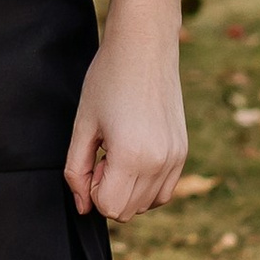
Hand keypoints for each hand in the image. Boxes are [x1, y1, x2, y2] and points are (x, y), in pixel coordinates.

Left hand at [64, 37, 187, 224]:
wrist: (144, 48)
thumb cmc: (108, 79)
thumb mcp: (83, 125)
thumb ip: (76, 170)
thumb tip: (82, 206)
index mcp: (132, 156)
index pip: (109, 208)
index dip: (93, 190)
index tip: (93, 159)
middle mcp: (159, 162)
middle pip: (127, 211)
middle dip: (109, 191)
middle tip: (105, 152)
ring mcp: (176, 158)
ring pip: (146, 204)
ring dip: (128, 188)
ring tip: (120, 151)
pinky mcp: (183, 152)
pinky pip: (164, 191)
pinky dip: (146, 185)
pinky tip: (135, 155)